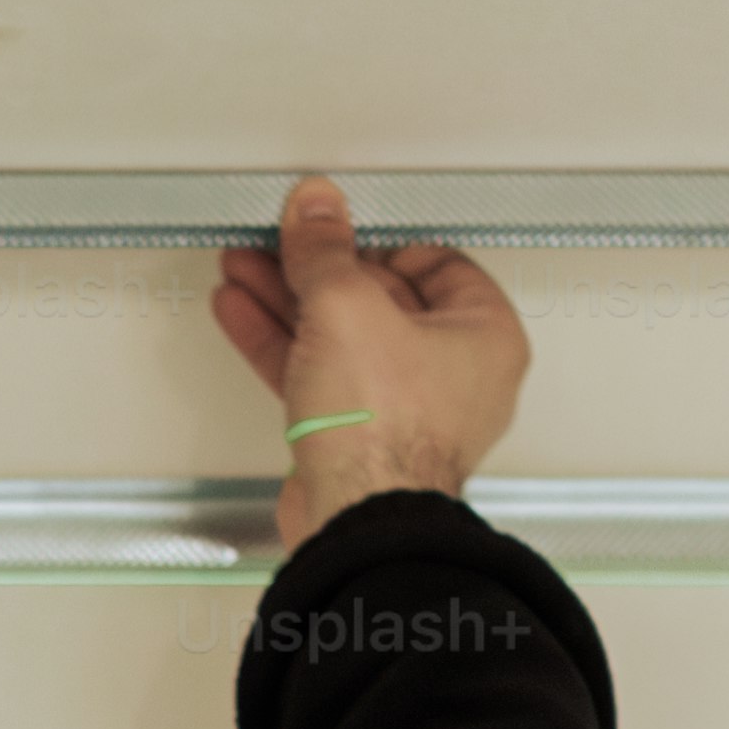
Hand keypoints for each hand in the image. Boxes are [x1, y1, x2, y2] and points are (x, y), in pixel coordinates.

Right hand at [211, 178, 527, 551]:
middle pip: (379, 299)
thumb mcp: (346, 307)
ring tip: (246, 269)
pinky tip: (244, 313)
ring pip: (341, 338)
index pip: (434, 262)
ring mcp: (403, 409)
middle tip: (280, 243)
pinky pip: (320, 375)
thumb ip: (325, 251)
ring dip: (289, 301)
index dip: (377, 238)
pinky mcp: (358, 438)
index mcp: (484, 336)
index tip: (335, 225)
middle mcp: (452, 375)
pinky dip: (282, 344)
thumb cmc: (385, 434)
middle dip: (317, 270)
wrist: (355, 519)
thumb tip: (317, 209)